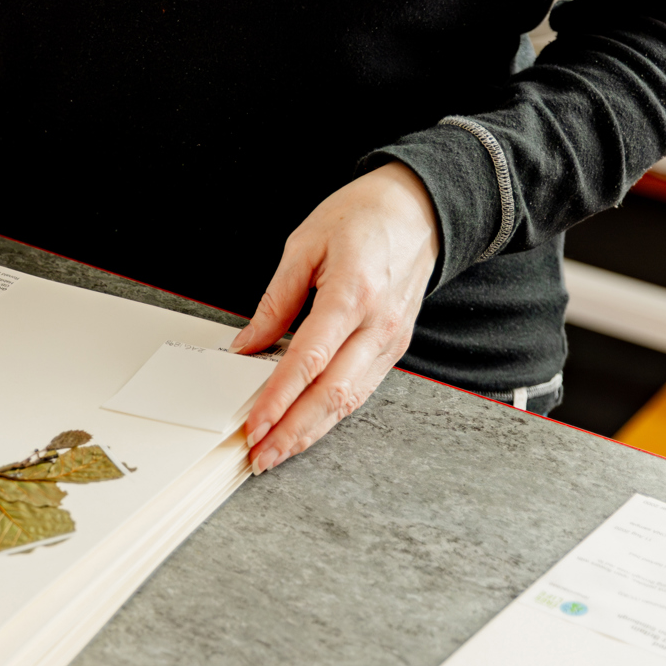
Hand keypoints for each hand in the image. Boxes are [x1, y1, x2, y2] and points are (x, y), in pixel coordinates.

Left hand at [231, 161, 440, 472]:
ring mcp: (391, 340)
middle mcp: (377, 324)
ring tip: (275, 453)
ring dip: (310, 432)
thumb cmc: (361, 218)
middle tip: (258, 456)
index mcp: (352, 293)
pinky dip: (331, 416)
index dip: (279, 398)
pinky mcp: (394, 348)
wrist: (419, 209)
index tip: (253, 424)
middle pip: (332, 393)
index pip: (309, 360)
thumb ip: (275, 301)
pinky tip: (305, 429)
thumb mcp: (304, 245)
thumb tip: (246, 347)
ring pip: (349, 401)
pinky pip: (361, 391)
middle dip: (292, 431)